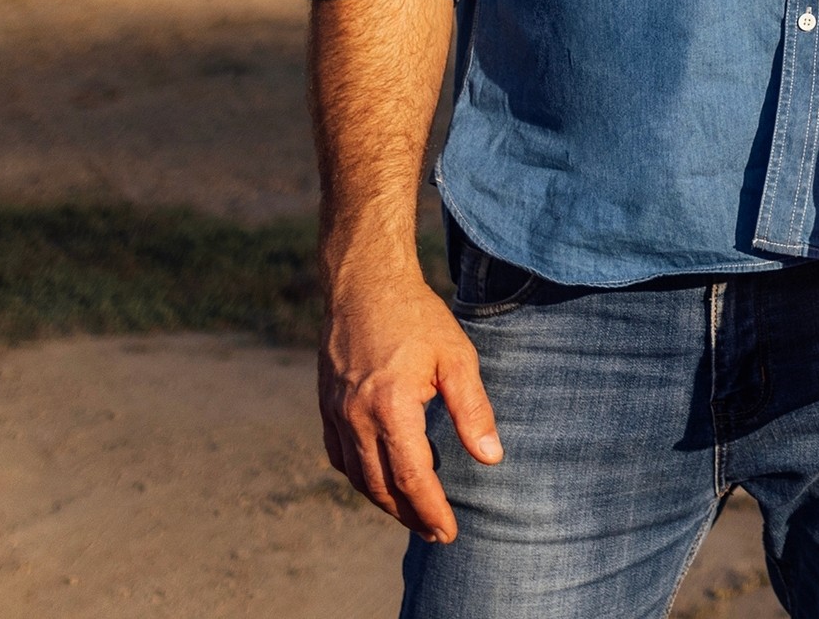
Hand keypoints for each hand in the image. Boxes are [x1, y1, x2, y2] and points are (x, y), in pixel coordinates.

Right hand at [320, 262, 499, 542]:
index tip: (449, 532)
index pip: (411, 477)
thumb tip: (491, 458)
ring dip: (384, 502)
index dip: (431, 510)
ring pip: (357, 477)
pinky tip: (380, 480)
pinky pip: (339, 457)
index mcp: (391, 407)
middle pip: (380, 487)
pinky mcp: (326, 407)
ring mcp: (335, 414)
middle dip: (409, 516)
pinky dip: (361, 477)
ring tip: (413, 514)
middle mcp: (356, 417)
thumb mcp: (457, 358)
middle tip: (435, 533)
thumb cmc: (417, 318)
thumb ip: (474, 411)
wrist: (364, 285)